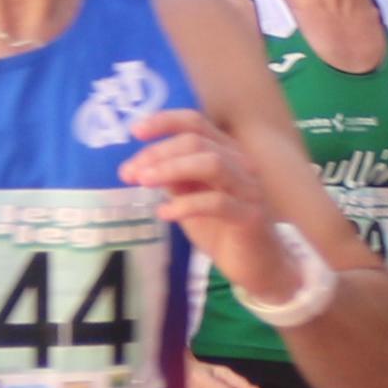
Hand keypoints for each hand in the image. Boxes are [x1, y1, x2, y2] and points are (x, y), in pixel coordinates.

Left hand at [119, 105, 277, 287]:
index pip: (195, 123)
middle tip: (130, 172)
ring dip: (171, 169)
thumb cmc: (222, 229)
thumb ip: (174, 180)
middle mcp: (240, 163)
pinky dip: (186, 205)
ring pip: (210, 164)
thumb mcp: (191, 199)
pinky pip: (217, 202)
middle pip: (196, 141)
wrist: (257, 265)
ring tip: (144, 182)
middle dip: (158, 153)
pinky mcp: (250, 215)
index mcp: (225, 152)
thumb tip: (145, 165)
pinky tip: (164, 214)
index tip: (135, 132)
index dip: (164, 121)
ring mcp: (248, 188)